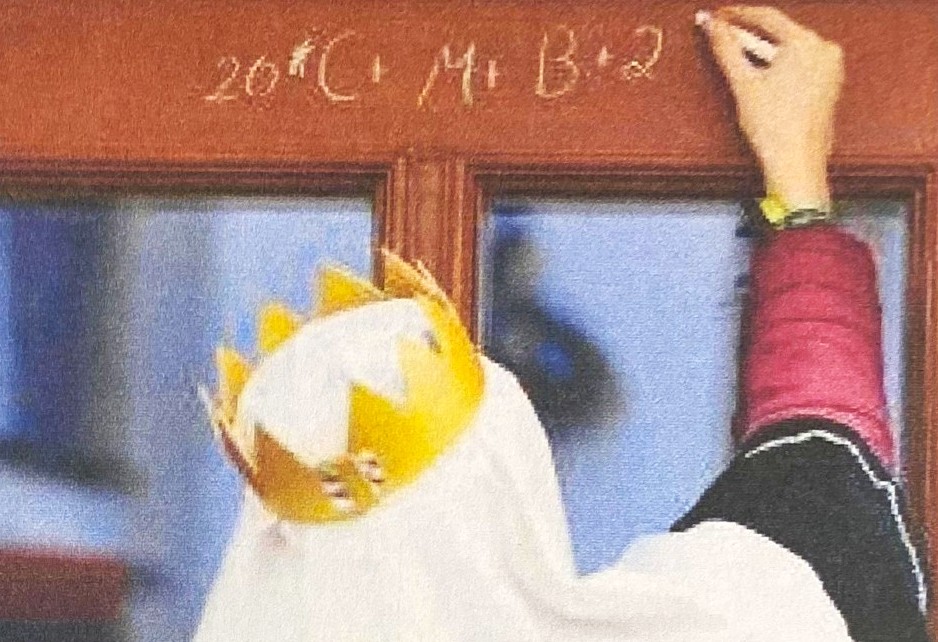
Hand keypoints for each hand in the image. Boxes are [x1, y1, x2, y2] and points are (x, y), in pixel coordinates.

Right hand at [700, 6, 843, 208]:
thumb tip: (709, 24)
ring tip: (735, 52)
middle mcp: (824, 49)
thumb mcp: (743, 84)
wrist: (796, 165)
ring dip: (760, 50)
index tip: (717, 16)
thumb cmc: (773, 128)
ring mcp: (830, 67)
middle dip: (748, 34)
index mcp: (806, 43)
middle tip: (721, 32)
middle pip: (779, 32)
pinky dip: (777, 64)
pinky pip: (799, 64)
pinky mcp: (828, 84)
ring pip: (788, 49)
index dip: (737, 15)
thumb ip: (726, 49)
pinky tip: (758, 71)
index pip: (767, 17)